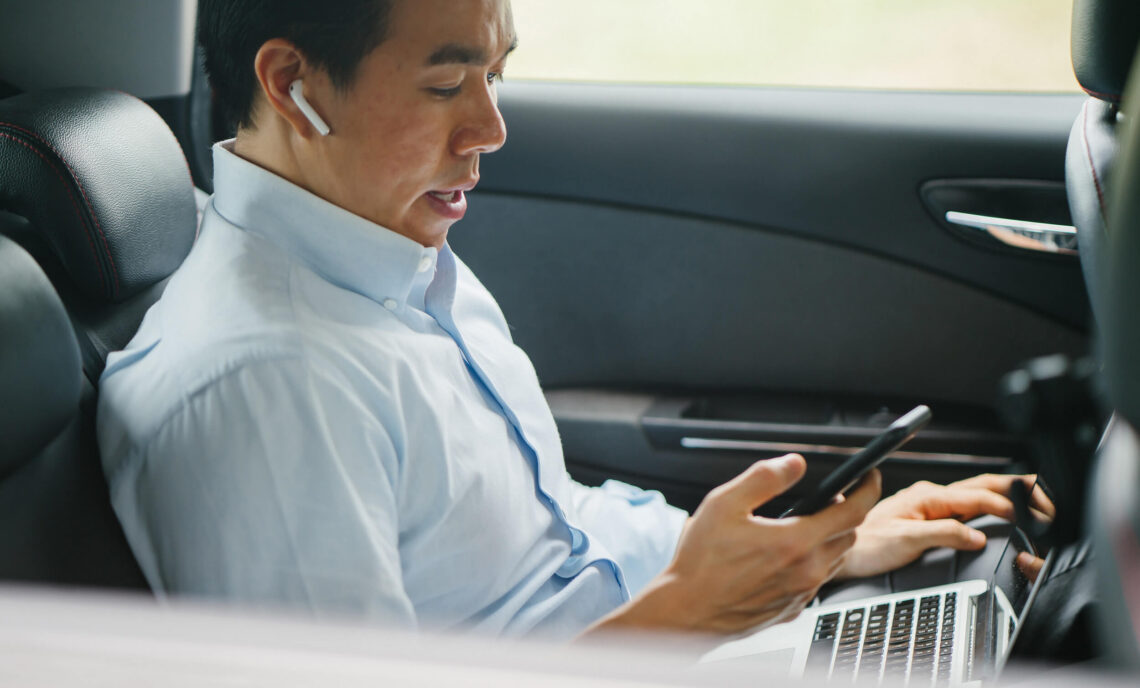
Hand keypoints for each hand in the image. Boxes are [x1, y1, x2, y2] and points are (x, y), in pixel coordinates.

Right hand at [583, 454, 880, 637]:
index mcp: (795, 542)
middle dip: (845, 511)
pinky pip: (816, 580)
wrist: (687, 611)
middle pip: (850, 535)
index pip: (853, 511)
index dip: (867, 489)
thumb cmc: (700, 563)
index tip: (870, 476)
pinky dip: (813, 562)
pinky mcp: (792, 609)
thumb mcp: (724, 504)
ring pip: (836, 559)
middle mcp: (806, 571)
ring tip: (804, 524)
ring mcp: (801, 593)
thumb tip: (793, 463)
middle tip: (826, 497)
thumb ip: (764, 478)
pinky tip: (785, 555)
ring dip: (831, 537)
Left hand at [835, 473, 1054, 578]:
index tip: (1029, 513)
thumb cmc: (866, 546)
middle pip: (981, 485)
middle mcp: (929, 495)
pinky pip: (967, 504)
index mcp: (927, 496)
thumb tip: (975, 536)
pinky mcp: (929, 514)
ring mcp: (929, 504)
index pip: (976, 495)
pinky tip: (1001, 507)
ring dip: (1006, 492)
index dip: (1006, 503)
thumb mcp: (906, 541)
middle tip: (1044, 491)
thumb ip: (943, 534)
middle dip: (1015, 486)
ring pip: (976, 491)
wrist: (843, 552)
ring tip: (1034, 494)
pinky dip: (991, 503)